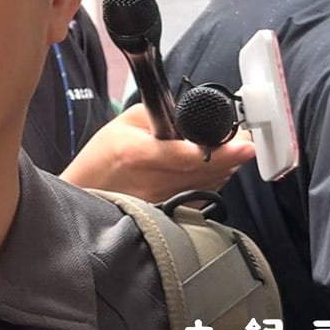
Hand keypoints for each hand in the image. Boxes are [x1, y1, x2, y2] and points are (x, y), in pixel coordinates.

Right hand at [60, 105, 253, 202]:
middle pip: (208, 172)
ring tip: (225, 152)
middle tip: (244, 140)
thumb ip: (162, 115)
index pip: (188, 157)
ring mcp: (163, 203)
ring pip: (211, 185)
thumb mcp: (125, 123)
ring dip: (225, 168)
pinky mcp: (169, 215)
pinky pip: (204, 197)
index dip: (221, 153)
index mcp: (139, 154)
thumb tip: (196, 114)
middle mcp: (154, 183)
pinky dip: (213, 182)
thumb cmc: (102, 157)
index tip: (245, 145)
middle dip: (232, 155)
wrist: (85, 191)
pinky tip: (208, 170)